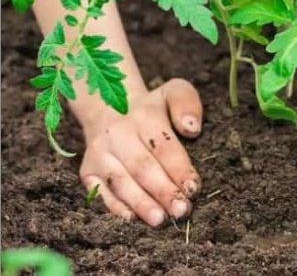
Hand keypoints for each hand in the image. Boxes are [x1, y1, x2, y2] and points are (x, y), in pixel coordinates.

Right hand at [79, 79, 202, 226]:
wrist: (109, 107)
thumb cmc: (152, 107)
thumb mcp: (173, 92)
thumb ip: (186, 103)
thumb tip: (193, 129)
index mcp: (144, 116)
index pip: (163, 146)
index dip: (179, 169)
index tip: (193, 188)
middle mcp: (118, 135)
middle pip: (142, 167)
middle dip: (163, 191)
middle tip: (181, 210)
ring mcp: (100, 154)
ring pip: (120, 182)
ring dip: (140, 203)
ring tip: (159, 220)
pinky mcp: (87, 170)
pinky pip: (99, 191)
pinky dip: (114, 206)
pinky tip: (130, 218)